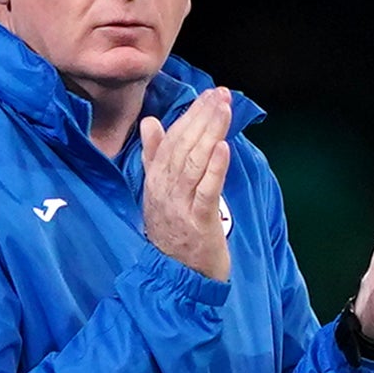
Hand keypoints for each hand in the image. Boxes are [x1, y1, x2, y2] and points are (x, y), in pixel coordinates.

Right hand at [141, 88, 231, 282]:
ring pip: (194, 164)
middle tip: (221, 95)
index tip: (209, 94)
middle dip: (202, 118)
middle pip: (183, 147)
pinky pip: (206, 192)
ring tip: (224, 110)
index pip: (172, 140)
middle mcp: (164, 191)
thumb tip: (149, 122)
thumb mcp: (161, 193)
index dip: (191, 115)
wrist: (179, 278)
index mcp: (155, 181)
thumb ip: (154, 157)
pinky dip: (215, 169)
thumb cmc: (176, 233)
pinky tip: (224, 148)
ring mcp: (180, 208)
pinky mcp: (199, 224)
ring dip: (210, 134)